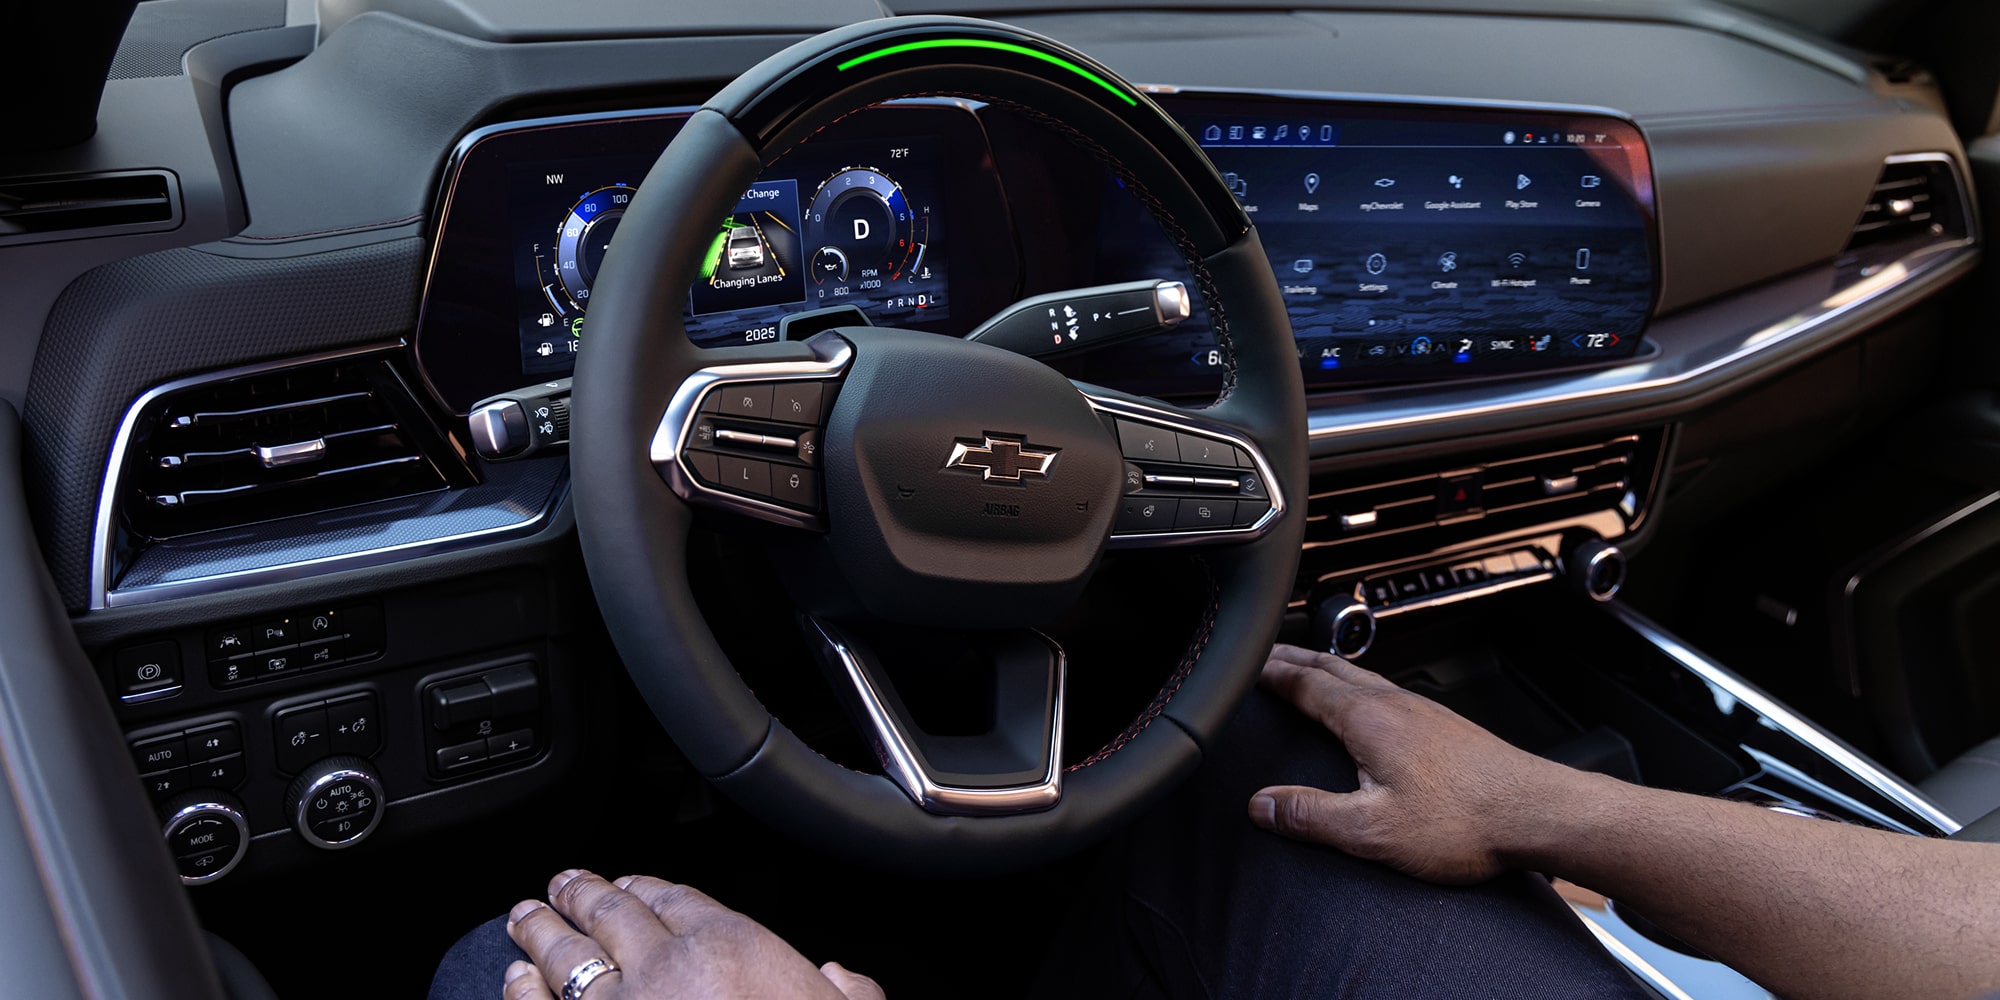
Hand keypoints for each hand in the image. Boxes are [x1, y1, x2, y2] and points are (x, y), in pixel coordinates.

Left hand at [502, 869, 885, 999]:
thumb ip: (848, 994)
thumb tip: (840, 979)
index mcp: (732, 946)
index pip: (676, 898)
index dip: (646, 886)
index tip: (629, 882)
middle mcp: (667, 967)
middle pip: (612, 913)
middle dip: (582, 894)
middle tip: (562, 884)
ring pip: (567, 956)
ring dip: (542, 931)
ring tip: (527, 918)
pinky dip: (523, 992)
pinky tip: (516, 980)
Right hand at [1248, 644, 1583, 883]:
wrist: (1537, 813)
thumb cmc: (1467, 821)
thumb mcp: (1374, 830)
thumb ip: (1311, 816)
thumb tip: (1262, 805)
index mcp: (1369, 719)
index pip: (1305, 683)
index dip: (1269, 672)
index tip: (1243, 666)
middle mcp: (1395, 704)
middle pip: (1331, 667)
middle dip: (1292, 658)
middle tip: (1265, 654)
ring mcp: (1423, 711)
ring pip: (1361, 675)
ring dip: (1324, 668)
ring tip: (1306, 670)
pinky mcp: (1444, 726)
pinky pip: (1386, 691)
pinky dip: (1356, 685)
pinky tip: (1365, 705)